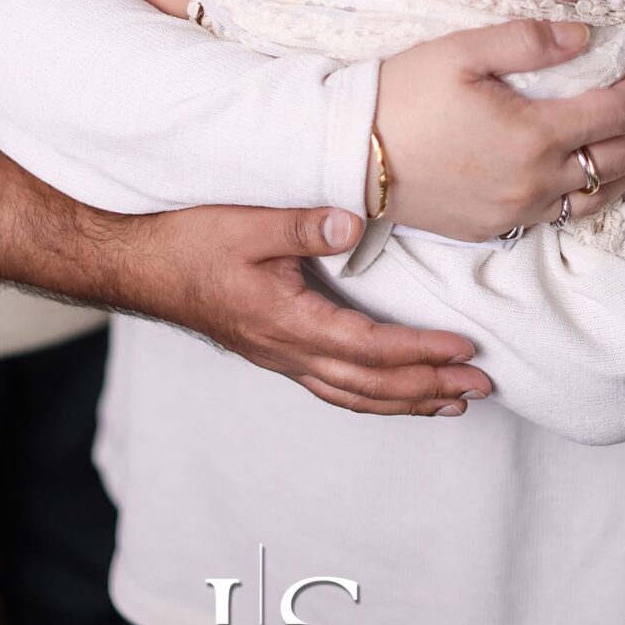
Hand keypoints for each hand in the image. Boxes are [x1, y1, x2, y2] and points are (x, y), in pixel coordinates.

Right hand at [142, 202, 489, 416]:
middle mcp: (288, 351)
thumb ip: (300, 224)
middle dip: (431, 387)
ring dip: (408, 402)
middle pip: (372, 384)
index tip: (465, 348)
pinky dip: (374, 397)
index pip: (370, 347)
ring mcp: (281, 358)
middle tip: (484, 387)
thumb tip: (353, 222)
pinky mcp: (275, 352)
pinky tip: (392, 393)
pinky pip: (335, 388)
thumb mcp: (246, 222)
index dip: (420, 351)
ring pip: (355, 395)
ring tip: (453, 402)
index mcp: (288, 322)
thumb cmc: (189, 241)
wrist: (140, 266)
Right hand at [375, 20, 624, 239]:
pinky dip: (594, 191)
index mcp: (533, 135)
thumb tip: (583, 37)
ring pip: (598, 196)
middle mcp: (535, 181)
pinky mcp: (496, 226)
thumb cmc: (401, 96)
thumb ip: (527, 41)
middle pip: (617, 157)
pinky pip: (562, 214)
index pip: (615, 113)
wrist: (351, 155)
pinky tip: (592, 174)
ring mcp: (517, 210)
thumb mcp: (461, 51)